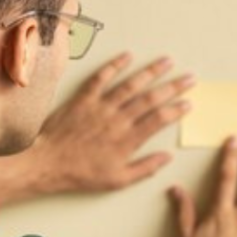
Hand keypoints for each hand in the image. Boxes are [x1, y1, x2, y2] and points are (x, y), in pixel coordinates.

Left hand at [0, 53, 193, 207]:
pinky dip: (115, 65)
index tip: (189, 103)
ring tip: (167, 61)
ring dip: (151, 71)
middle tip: (190, 78)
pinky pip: (101, 78)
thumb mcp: (117, 180)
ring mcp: (101, 106)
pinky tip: (128, 56)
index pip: (159, 120)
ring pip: (131, 84)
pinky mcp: (84, 98)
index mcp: (128, 140)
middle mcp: (118, 119)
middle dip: (173, 86)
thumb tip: (167, 157)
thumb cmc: (81, 174)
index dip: (176, 110)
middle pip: (151, 98)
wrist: (47, 162)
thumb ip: (145, 168)